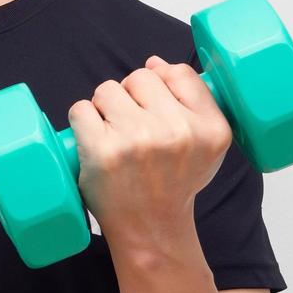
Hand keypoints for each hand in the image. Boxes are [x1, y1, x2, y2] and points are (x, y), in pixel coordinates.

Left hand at [67, 55, 232, 252]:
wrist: (150, 229)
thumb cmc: (172, 183)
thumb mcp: (205, 144)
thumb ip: (190, 99)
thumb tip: (155, 63)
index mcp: (211, 128)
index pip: (178, 73)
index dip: (161, 85)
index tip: (156, 110)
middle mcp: (178, 132)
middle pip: (140, 77)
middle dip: (130, 97)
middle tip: (133, 130)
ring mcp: (139, 140)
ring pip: (108, 90)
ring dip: (104, 109)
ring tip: (114, 138)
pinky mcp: (103, 151)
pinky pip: (81, 109)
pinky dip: (81, 123)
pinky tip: (94, 143)